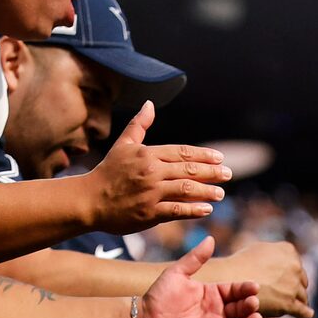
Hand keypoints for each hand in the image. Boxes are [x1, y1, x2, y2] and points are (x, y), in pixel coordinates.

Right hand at [79, 101, 229, 232]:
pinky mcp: (149, 213)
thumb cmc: (107, 171)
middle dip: (211, 172)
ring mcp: (151, 193)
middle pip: (188, 170)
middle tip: (228, 174)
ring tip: (220, 193)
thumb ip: (139, 125)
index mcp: (148, 154)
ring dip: (207, 191)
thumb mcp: (123, 144)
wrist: (89, 200)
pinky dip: (193, 209)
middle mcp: (152, 172)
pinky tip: (206, 209)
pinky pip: (176, 210)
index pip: (182, 152)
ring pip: (186, 190)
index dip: (203, 155)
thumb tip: (150, 103)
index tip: (220, 158)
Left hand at [138, 239, 257, 317]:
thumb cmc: (159, 295)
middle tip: (253, 303)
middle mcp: (217, 311)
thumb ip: (195, 258)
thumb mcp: (177, 273)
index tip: (254, 287)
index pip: (235, 290)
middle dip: (249, 306)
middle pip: (240, 309)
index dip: (245, 289)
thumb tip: (210, 238)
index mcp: (213, 293)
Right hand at [206, 239, 311, 317]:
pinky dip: (305, 313)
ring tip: (290, 306)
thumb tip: (284, 259)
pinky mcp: (290, 303)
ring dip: (297, 301)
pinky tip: (307, 314)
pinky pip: (303, 311)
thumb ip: (276, 254)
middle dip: (294, 287)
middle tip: (284, 294)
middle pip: (301, 281)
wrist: (231, 279)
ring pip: (302, 296)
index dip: (290, 274)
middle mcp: (295, 266)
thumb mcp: (261, 249)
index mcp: (289, 250)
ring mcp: (293, 285)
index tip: (283, 281)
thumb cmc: (241, 264)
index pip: (296, 265)